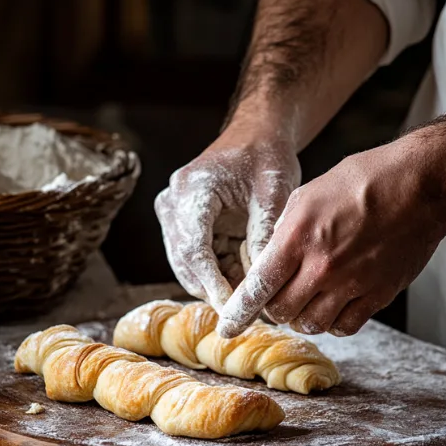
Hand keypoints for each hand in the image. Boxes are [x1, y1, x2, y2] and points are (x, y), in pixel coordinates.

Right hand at [154, 128, 299, 311]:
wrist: (255, 134)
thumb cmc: (266, 155)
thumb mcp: (274, 190)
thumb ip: (264, 232)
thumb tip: (259, 280)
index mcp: (191, 190)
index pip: (194, 248)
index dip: (210, 282)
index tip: (230, 306)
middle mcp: (172, 204)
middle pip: (185, 262)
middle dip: (212, 288)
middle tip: (241, 311)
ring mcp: (171, 215)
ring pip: (186, 265)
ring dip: (214, 283)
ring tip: (245, 296)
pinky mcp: (179, 225)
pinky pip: (194, 259)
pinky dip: (216, 272)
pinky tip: (240, 278)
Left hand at [216, 132, 445, 338]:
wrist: (424, 184)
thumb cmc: (364, 181)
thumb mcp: (308, 195)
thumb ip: (282, 234)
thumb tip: (264, 264)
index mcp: (298, 238)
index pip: (257, 288)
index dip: (238, 313)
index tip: (227, 328)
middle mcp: (322, 267)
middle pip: (280, 312)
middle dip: (274, 308)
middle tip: (280, 296)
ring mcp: (351, 284)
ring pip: (310, 325)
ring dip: (302, 317)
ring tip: (308, 299)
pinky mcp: (378, 295)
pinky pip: (343, 327)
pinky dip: (333, 323)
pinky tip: (334, 306)